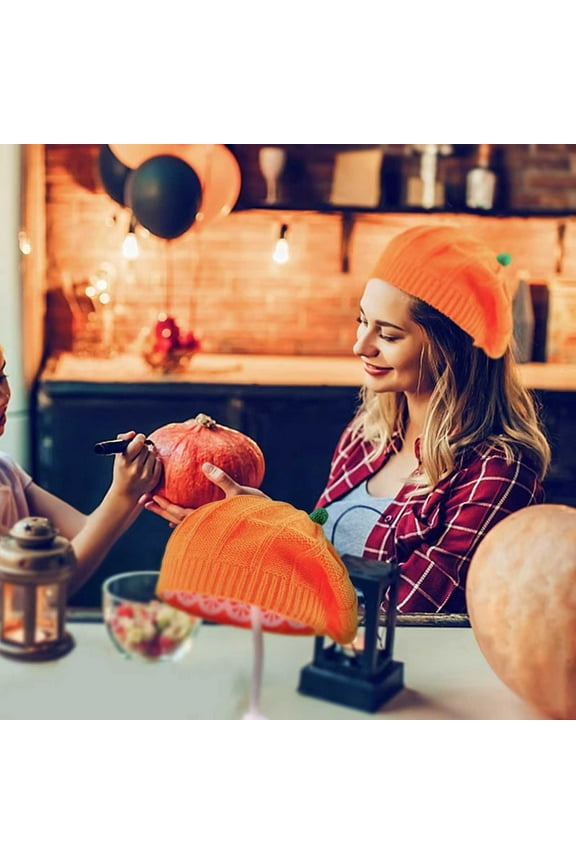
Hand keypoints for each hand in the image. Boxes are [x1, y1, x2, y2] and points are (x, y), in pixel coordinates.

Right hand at [111, 432, 161, 499]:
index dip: (140, 438)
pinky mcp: (153, 480)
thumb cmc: (122, 471)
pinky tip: (148, 467)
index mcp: (124, 461)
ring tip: (142, 461)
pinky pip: (159, 463)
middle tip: (139, 453)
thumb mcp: (119, 456)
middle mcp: (134, 468)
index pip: (138, 443)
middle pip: (146, 448)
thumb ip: (124, 440)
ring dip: (149, 455)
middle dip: (143, 448)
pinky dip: (155, 462)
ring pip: (153, 454)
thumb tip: (133, 433)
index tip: (139, 439)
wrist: (125, 493)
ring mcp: (145, 475)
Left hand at [141, 461, 268, 527]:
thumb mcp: (239, 493)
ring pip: (184, 522)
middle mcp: (206, 526)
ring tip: (159, 505)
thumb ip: (222, 479)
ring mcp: (210, 529)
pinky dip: (183, 518)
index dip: (163, 505)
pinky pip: (195, 522)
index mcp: (208, 518)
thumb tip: (205, 466)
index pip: (179, 513)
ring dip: (169, 514)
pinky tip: (180, 516)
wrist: (271, 527)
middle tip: (145, 501)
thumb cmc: (257, 510)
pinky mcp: (217, 527)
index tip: (150, 497)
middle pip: (176, 519)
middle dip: (160, 510)